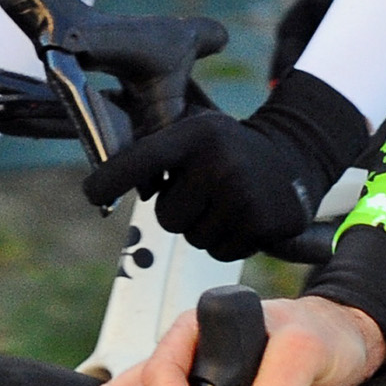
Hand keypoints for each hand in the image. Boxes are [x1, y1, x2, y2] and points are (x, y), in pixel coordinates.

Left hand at [83, 81, 361, 261]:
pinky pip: (220, 252)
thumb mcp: (192, 133)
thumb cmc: (224, 149)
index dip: (109, 181)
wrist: (293, 156)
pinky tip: (242, 217)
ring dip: (202, 228)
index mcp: (194, 137)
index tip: (91, 194)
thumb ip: (152, 153)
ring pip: (193, 239)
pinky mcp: (265, 225)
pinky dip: (225, 242)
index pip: (138, 163)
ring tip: (225, 202)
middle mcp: (219, 165)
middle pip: (167, 218)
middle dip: (178, 212)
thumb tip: (99, 188)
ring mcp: (245, 196)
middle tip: (202, 193)